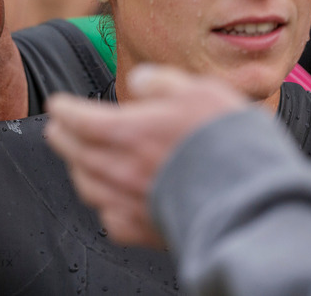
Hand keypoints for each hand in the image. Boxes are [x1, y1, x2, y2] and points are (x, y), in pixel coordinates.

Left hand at [45, 65, 246, 247]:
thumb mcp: (199, 91)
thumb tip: (139, 80)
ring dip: (78, 169)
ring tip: (77, 160)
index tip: (56, 104)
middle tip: (56, 129)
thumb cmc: (228, 143)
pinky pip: (111, 219)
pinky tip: (108, 201)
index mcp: (128, 132)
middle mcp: (121, 169)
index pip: (79, 119)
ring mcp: (131, 202)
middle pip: (76, 152)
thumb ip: (162, 82)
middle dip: (62, 137)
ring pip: (88, 186)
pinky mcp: (146, 231)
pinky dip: (103, 206)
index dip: (64, 109)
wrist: (254, 199)